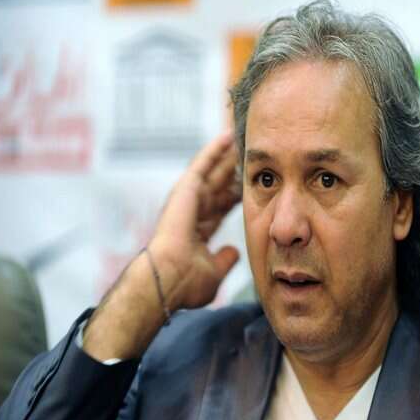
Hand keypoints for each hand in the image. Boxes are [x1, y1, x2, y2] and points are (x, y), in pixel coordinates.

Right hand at [150, 131, 240, 309]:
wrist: (168, 279)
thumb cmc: (186, 283)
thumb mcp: (214, 271)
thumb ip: (225, 260)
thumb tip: (233, 252)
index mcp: (198, 230)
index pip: (222, 207)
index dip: (235, 195)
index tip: (251, 184)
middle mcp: (192, 211)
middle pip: (218, 185)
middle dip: (232, 171)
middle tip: (249, 155)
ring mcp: (188, 199)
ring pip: (212, 171)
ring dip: (226, 156)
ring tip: (241, 139)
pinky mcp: (186, 189)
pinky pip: (202, 164)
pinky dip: (214, 150)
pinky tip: (226, 137)